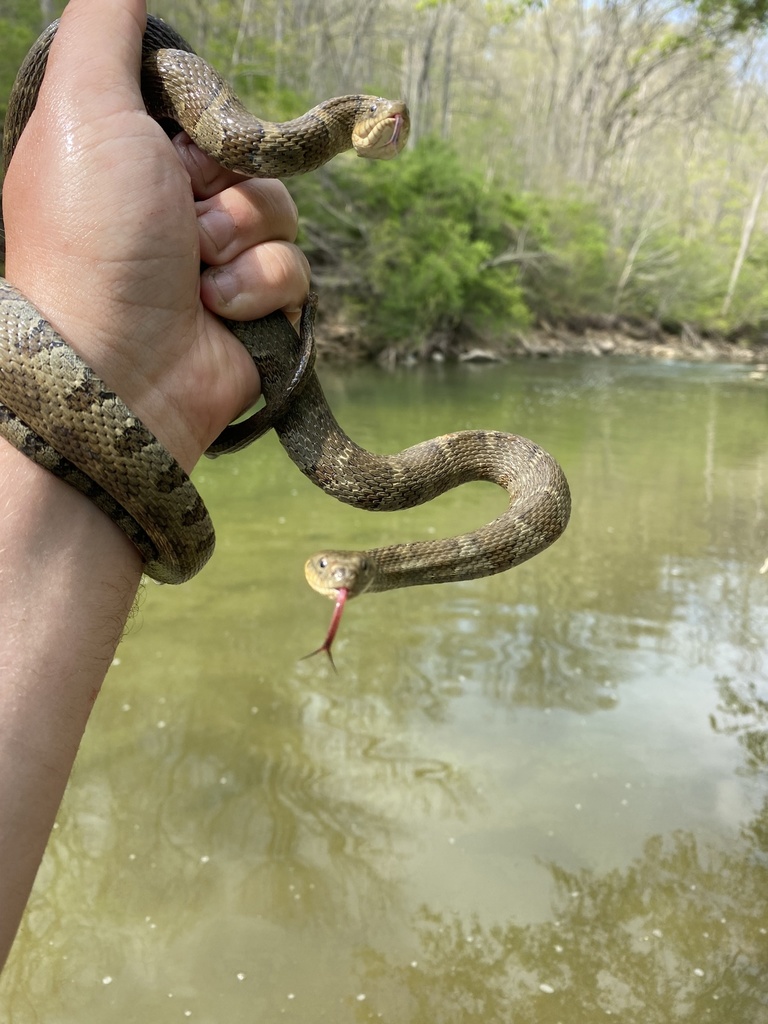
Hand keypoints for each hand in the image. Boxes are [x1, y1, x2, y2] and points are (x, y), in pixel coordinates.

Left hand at [2, 0, 310, 472]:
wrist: (118, 367)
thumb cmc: (91, 237)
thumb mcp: (84, 106)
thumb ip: (105, 28)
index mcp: (132, 158)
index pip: (207, 113)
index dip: (206, 127)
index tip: (178, 150)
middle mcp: (173, 208)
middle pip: (251, 160)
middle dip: (224, 189)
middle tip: (180, 221)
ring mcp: (215, 264)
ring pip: (280, 214)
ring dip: (241, 241)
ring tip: (195, 275)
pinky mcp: (252, 312)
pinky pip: (293, 273)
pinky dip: (259, 289)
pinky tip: (216, 311)